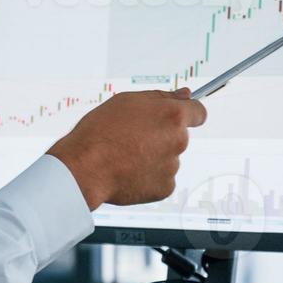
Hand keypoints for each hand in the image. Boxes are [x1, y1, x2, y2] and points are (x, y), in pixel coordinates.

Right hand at [46, 88, 206, 209]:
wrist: (84, 168)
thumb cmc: (100, 132)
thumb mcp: (125, 101)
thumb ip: (160, 97)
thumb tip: (185, 94)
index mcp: (172, 116)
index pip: (198, 112)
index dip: (187, 113)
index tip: (178, 117)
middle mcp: (178, 141)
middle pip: (178, 136)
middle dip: (161, 136)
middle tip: (132, 137)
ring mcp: (172, 166)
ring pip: (168, 158)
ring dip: (152, 156)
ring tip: (124, 156)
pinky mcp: (165, 188)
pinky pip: (160, 178)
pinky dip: (147, 176)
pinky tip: (127, 172)